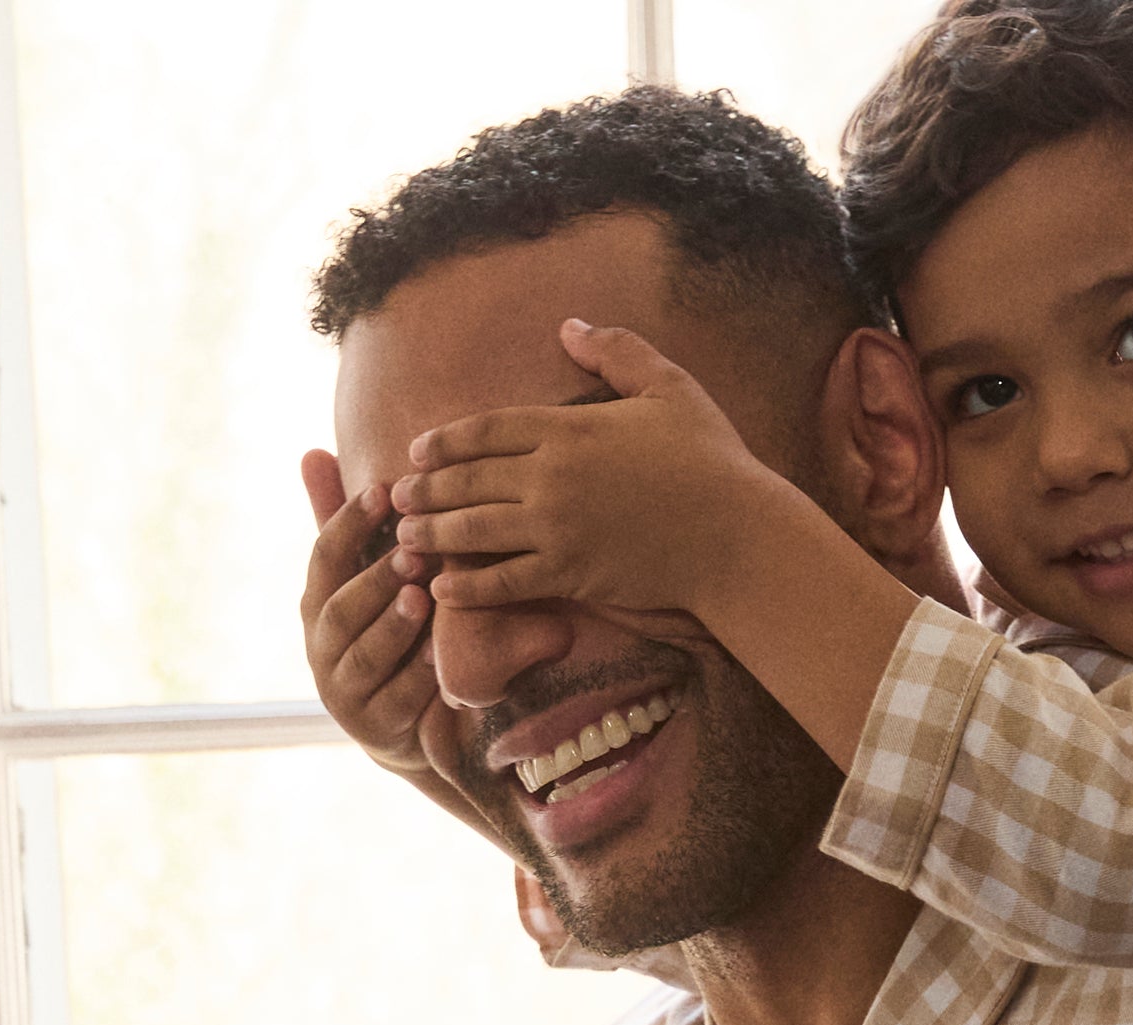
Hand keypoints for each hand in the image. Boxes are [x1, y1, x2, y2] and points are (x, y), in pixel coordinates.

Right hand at [298, 449, 499, 841]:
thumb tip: (310, 451)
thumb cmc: (389, 636)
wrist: (409, 727)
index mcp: (316, 605)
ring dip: (392, 625)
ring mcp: (344, 692)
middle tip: (413, 549)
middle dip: (375, 578)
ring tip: (421, 598)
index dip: (349, 523)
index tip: (384, 491)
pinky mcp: (375, 729)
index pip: (324, 556)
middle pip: (342, 608)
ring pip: (364, 654)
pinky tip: (439, 656)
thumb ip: (345, 527)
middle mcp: (320, 647)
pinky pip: (395, 700)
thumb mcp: (367, 581)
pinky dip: (416, 677)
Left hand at [395, 320, 791, 621]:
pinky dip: (469, 587)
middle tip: (395, 496)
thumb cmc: (711, 458)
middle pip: (470, 479)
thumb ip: (615, 351)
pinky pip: (505, 581)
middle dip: (427, 488)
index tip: (418, 449)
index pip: (488, 429)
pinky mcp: (571, 575)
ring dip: (434, 535)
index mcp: (569, 426)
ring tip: (404, 541)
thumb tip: (568, 327)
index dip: (446, 439)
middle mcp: (552, 476)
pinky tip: (441, 589)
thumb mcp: (668, 386)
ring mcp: (558, 529)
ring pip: (476, 529)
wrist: (737, 534)